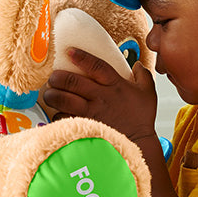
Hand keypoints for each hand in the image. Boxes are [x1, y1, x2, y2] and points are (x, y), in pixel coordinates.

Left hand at [42, 47, 157, 144]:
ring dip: (52, 95)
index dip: (81, 57)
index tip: (69, 51)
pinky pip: (62, 118)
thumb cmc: (140, 119)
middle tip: (53, 78)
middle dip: (58, 77)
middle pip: (72, 81)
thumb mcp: (147, 93)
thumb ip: (143, 75)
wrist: (137, 145)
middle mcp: (101, 97)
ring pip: (63, 99)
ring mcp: (90, 113)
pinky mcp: (83, 126)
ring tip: (50, 94)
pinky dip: (56, 115)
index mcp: (115, 85)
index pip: (96, 66)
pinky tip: (56, 113)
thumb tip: (137, 64)